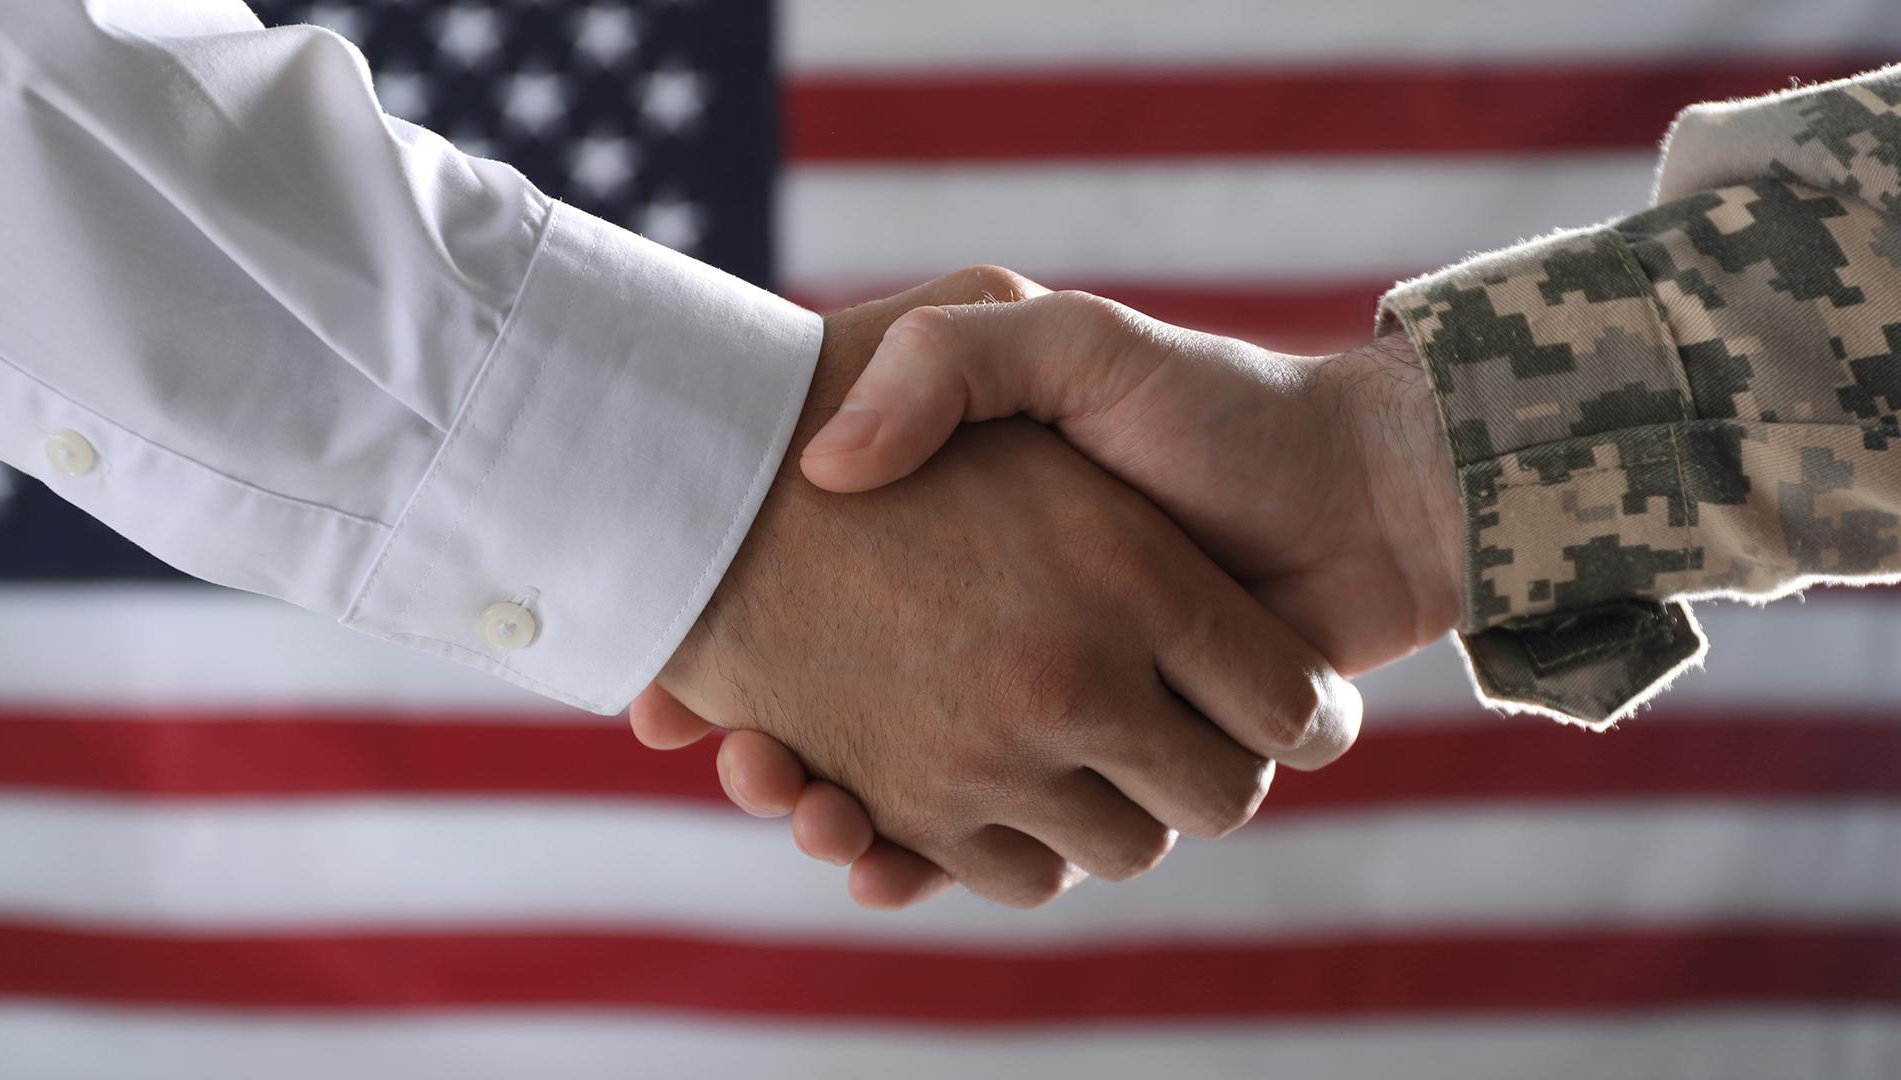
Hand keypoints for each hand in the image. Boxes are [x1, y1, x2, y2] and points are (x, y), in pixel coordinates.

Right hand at [630, 268, 1360, 908]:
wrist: (1355, 491)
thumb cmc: (1208, 406)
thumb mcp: (1062, 341)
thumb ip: (950, 361)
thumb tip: (826, 465)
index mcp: (976, 566)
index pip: (813, 632)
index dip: (736, 673)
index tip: (683, 700)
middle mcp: (997, 653)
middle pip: (843, 736)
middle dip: (783, 765)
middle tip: (739, 756)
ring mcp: (1050, 725)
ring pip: (910, 804)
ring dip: (845, 818)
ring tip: (799, 795)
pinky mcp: (1108, 781)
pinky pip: (1000, 853)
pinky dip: (929, 867)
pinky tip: (869, 854)